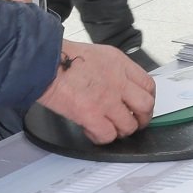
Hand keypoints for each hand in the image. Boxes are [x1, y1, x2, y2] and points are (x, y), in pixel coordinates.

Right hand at [36, 42, 154, 142]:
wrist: (43, 61)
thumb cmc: (62, 57)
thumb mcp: (97, 54)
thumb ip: (113, 69)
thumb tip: (119, 84)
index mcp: (119, 64)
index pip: (148, 85)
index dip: (148, 99)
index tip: (141, 106)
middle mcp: (117, 81)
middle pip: (145, 106)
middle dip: (141, 119)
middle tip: (133, 122)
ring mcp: (106, 99)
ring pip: (129, 125)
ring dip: (120, 131)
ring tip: (110, 128)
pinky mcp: (91, 115)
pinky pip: (108, 135)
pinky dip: (101, 137)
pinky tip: (92, 131)